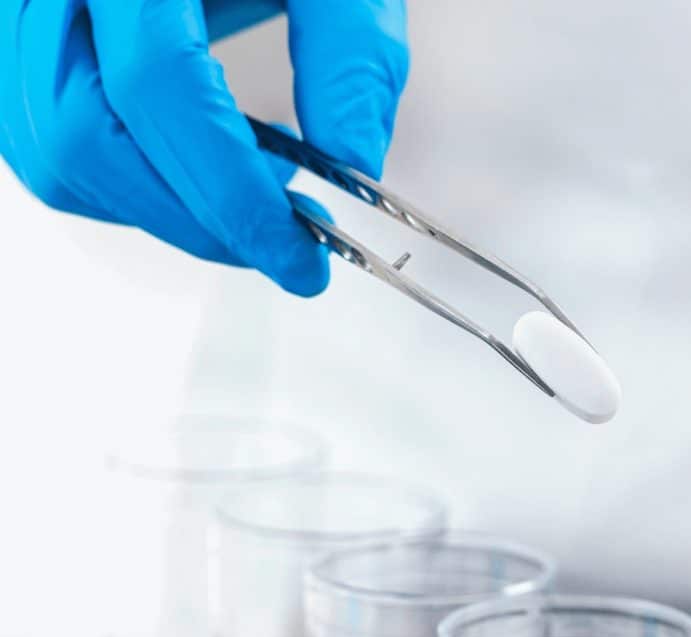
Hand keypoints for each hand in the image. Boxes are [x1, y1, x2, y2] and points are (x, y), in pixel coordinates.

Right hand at [0, 0, 408, 296]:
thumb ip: (351, 50)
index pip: (158, 85)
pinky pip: (37, 138)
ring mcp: (16, 7)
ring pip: (50, 151)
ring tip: (239, 204)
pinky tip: (186, 175)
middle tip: (275, 246)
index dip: (229, 189)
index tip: (296, 253)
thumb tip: (353, 161)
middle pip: (84, 135)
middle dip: (194, 219)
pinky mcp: (17, 35)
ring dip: (155, 209)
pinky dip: (119, 182)